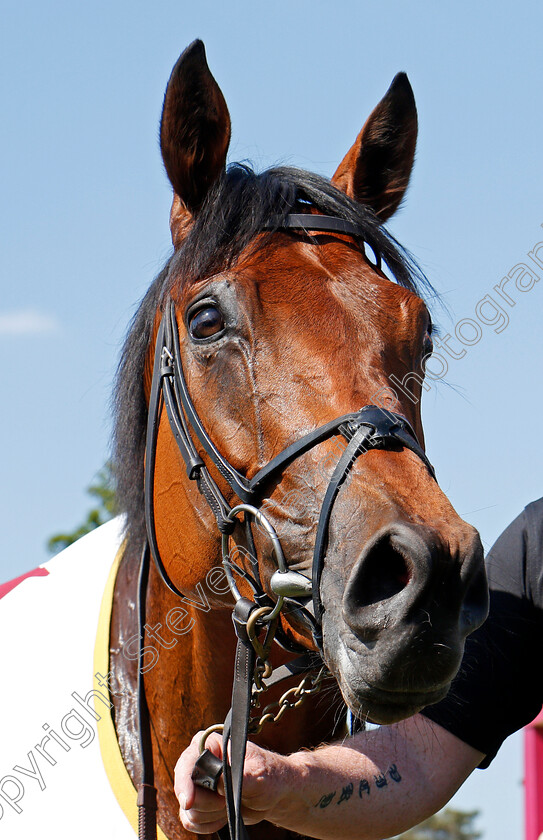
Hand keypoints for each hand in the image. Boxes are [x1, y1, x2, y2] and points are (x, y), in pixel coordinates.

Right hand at [174, 731, 292, 833]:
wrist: (273, 794)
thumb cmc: (269, 776)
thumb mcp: (258, 775)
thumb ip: (238, 777)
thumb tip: (216, 781)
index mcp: (212, 744)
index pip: (188, 761)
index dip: (185, 781)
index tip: (189, 801)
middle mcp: (199, 761)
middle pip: (186, 790)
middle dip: (208, 803)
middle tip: (227, 801)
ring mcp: (197, 784)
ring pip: (188, 810)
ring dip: (211, 814)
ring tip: (229, 806)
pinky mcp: (199, 803)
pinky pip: (191, 822)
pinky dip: (207, 825)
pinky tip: (223, 817)